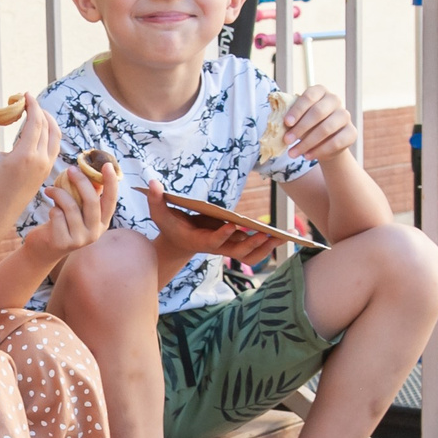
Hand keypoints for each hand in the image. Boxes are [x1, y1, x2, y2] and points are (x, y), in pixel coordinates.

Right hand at [0, 99, 62, 213]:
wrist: (0, 212)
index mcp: (27, 154)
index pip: (36, 121)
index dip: (31, 104)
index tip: (24, 94)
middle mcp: (41, 159)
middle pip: (47, 125)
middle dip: (38, 110)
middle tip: (25, 102)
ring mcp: (47, 166)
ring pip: (55, 136)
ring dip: (48, 120)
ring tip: (35, 112)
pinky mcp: (47, 171)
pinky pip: (54, 146)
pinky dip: (50, 133)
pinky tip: (39, 130)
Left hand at [21, 155, 116, 260]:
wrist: (44, 248)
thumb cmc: (62, 223)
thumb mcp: (77, 210)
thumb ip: (85, 196)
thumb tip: (89, 171)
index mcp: (102, 222)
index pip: (111, 200)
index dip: (111, 183)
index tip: (107, 165)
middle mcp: (95, 232)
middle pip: (91, 201)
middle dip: (81, 181)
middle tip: (70, 169)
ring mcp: (80, 239)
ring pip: (71, 207)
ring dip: (58, 193)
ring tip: (49, 190)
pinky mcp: (63, 242)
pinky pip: (57, 215)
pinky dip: (52, 209)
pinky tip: (50, 212)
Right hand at [144, 180, 278, 268]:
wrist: (178, 242)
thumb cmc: (169, 226)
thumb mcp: (159, 213)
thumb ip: (155, 199)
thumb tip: (153, 183)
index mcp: (199, 241)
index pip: (213, 241)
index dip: (223, 234)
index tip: (233, 224)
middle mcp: (216, 247)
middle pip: (238, 252)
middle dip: (253, 244)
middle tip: (266, 233)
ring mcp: (227, 246)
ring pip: (250, 254)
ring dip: (267, 247)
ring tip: (284, 234)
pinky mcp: (234, 243)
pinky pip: (255, 249)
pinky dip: (269, 243)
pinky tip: (284, 233)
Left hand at [278, 85, 356, 160]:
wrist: (325, 142)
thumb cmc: (306, 126)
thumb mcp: (296, 119)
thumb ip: (288, 117)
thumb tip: (276, 119)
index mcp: (320, 91)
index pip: (309, 96)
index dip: (297, 109)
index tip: (286, 123)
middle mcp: (334, 100)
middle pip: (318, 112)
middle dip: (300, 128)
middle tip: (287, 141)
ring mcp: (345, 115)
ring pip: (326, 128)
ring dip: (307, 143)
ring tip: (293, 153)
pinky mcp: (351, 132)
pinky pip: (336, 142)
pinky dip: (319, 151)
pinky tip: (307, 156)